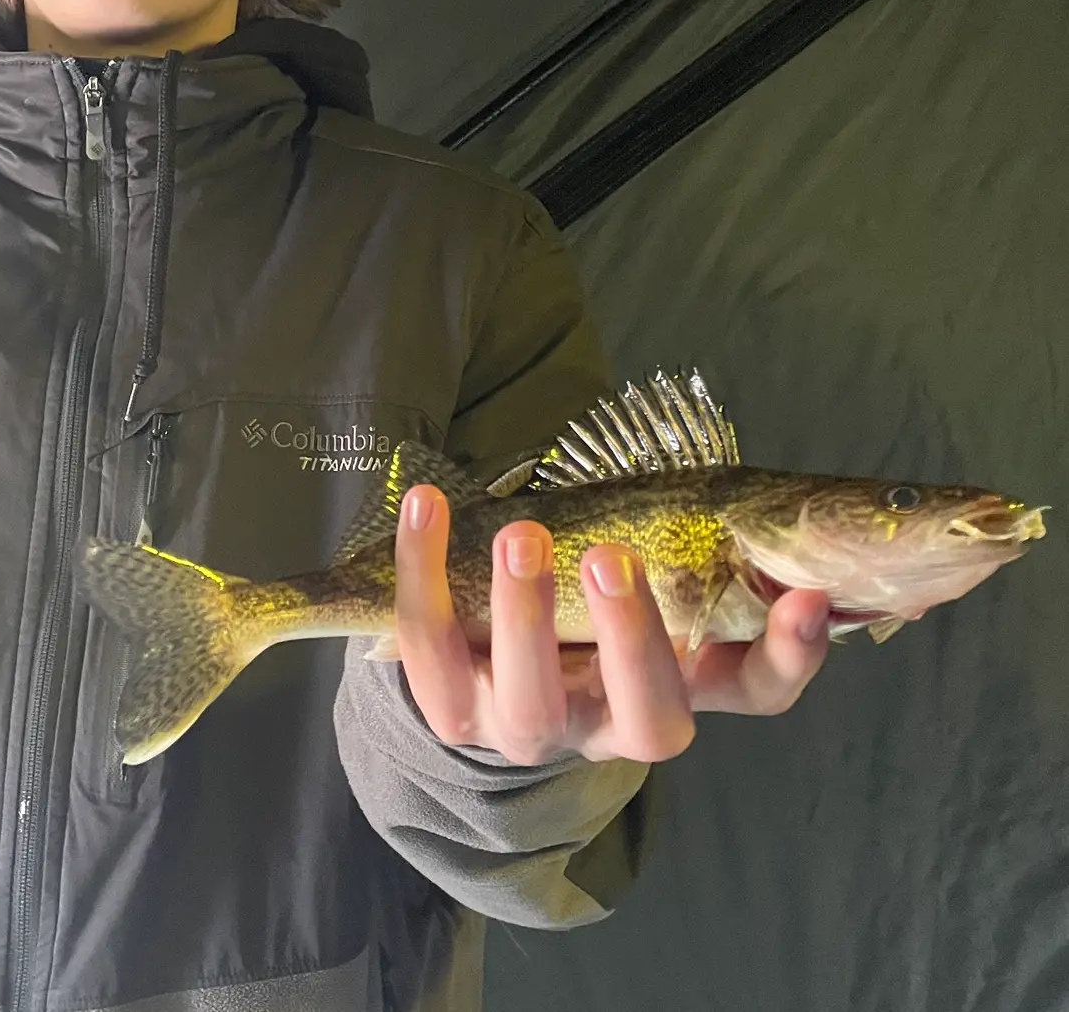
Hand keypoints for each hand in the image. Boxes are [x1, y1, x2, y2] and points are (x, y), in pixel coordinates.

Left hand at [393, 484, 830, 764]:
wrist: (482, 671)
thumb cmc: (583, 613)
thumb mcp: (642, 589)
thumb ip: (694, 556)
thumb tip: (762, 501)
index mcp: (679, 690)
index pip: (756, 692)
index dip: (787, 655)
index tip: (806, 596)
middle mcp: (610, 725)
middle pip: (643, 714)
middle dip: (631, 635)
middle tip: (611, 555)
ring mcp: (526, 727)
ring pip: (530, 696)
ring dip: (524, 611)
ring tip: (520, 533)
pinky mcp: (450, 709)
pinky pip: (430, 645)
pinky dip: (422, 569)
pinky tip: (427, 503)